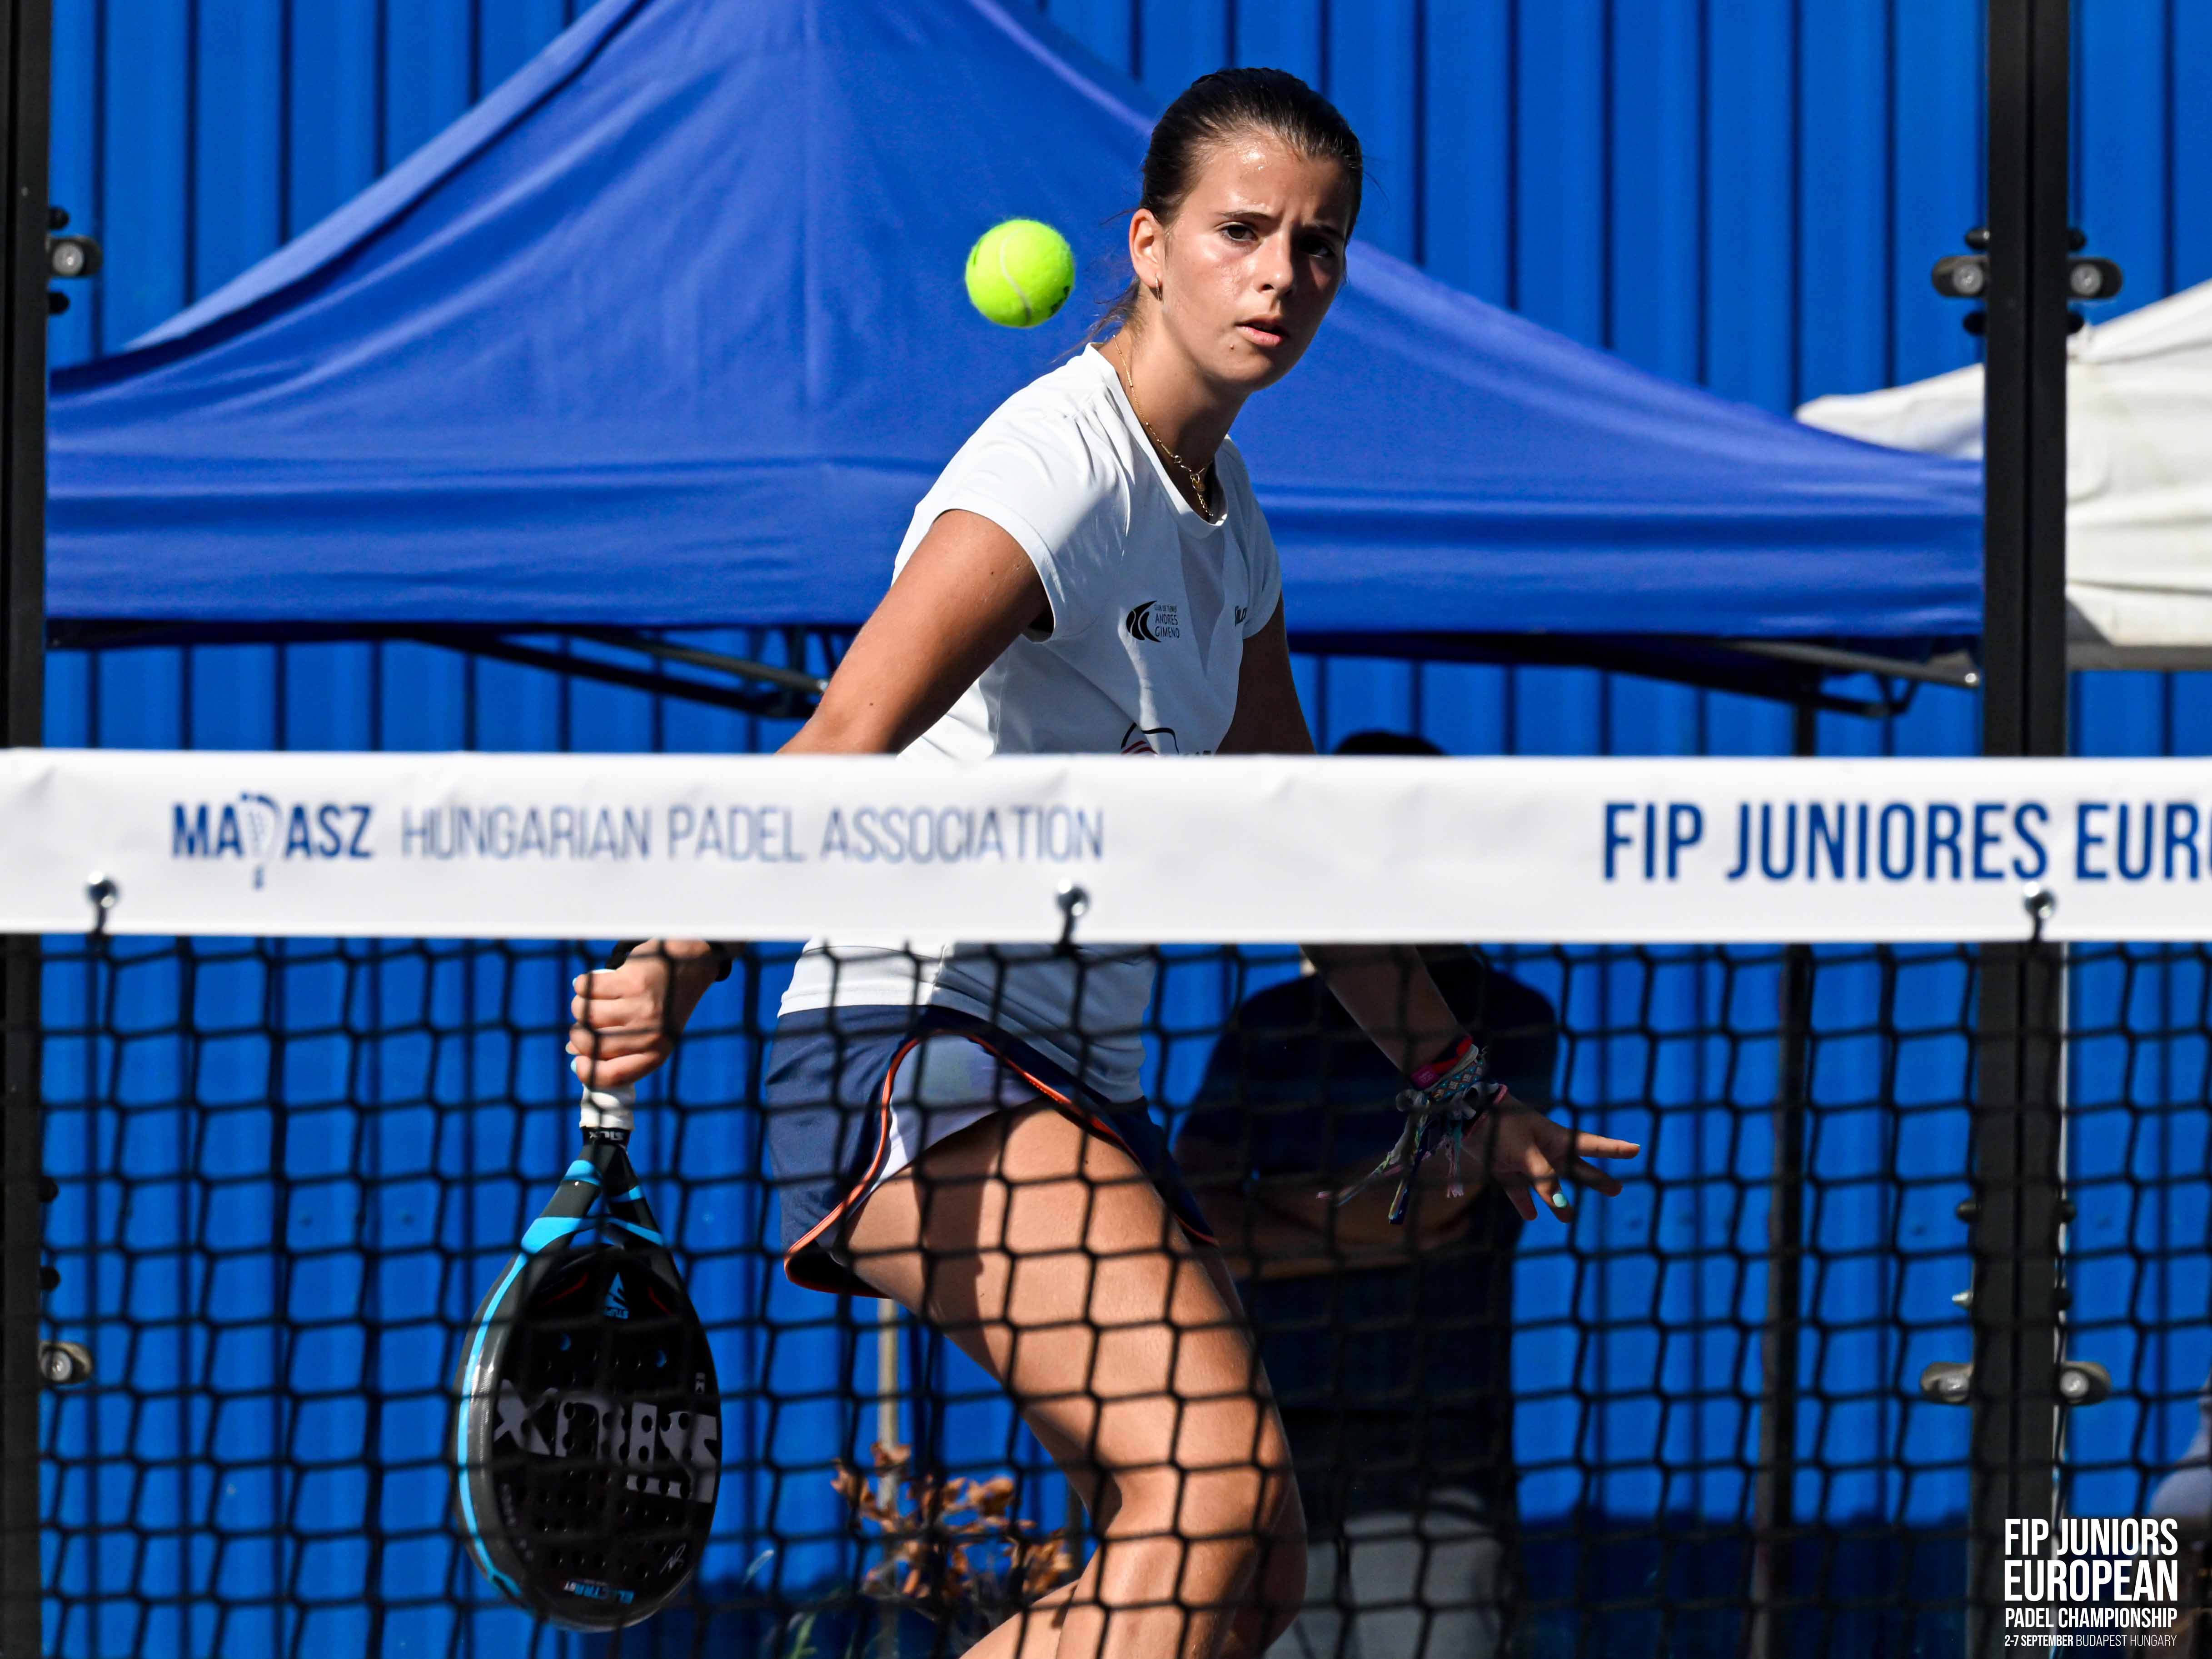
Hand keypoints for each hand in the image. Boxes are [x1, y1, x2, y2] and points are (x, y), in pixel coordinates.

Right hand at [567, 939, 724, 1089]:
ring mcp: (641, 1008)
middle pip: (591, 1044)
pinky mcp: (632, 981)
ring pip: (585, 1013)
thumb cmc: (662, 1005)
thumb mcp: (652, 1034)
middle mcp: (651, 1035)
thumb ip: (619, 1048)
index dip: (588, 1072)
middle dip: (578, 1034)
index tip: (578, 1062)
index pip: (614, 1076)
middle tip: (586, 1023)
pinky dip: (584, 984)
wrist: (687, 966)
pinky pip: (587, 987)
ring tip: (595, 999)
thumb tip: (574, 1051)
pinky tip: (599, 982)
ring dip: (581, 1005)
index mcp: (656, 1055)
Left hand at [1468, 1093, 1641, 1223]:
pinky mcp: (1504, 1168)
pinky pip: (1518, 1189)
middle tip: (1617, 1190)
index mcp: (1556, 1138)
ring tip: (1569, 1218)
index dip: (1614, 1149)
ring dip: (1557, 1200)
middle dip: (1596, 1179)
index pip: (1591, 1145)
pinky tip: (1532, 1215)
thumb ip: (1545, 1176)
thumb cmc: (1502, 1126)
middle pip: (1575, 1168)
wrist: (1466, 1115)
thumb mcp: (1526, 1151)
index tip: (1637, 1149)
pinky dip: (1524, 1202)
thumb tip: (1561, 1206)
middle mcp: (1544, 1150)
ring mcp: (1525, 1160)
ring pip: (1547, 1184)